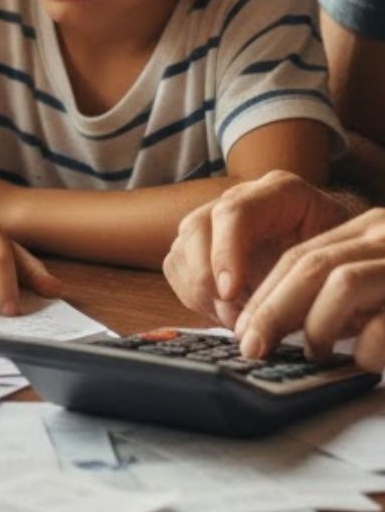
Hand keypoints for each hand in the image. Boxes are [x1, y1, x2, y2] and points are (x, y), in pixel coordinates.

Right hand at [164, 171, 351, 326]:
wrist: (328, 254)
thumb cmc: (335, 257)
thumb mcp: (333, 259)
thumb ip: (303, 277)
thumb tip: (273, 315)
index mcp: (278, 191)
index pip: (234, 212)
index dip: (225, 253)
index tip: (230, 292)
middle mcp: (238, 199)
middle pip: (195, 228)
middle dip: (205, 278)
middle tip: (230, 315)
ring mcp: (212, 221)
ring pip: (180, 251)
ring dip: (201, 293)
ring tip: (235, 319)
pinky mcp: (196, 245)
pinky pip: (176, 270)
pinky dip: (194, 298)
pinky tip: (225, 312)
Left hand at [234, 208, 384, 369]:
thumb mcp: (364, 286)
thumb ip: (318, 291)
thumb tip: (255, 328)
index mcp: (363, 229)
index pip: (296, 255)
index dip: (261, 293)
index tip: (240, 328)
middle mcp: (383, 233)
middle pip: (309, 264)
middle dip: (272, 309)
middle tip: (252, 347)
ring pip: (342, 281)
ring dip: (317, 324)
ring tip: (314, 354)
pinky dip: (369, 346)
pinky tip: (363, 361)